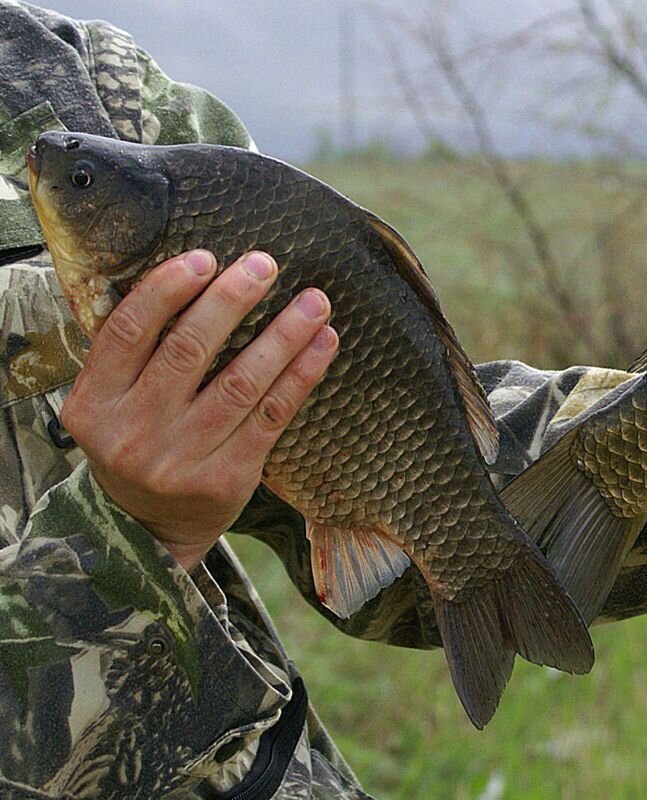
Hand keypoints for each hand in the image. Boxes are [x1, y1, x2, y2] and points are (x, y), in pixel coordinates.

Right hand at [60, 250, 337, 569]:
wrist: (148, 530)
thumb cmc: (137, 443)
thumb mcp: (112, 404)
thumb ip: (134, 355)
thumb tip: (194, 277)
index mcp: (96, 404)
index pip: (128, 331)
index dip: (166, 289)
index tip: (204, 258)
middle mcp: (135, 432)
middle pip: (188, 351)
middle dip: (232, 301)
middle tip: (265, 264)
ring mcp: (183, 458)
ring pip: (241, 382)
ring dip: (284, 335)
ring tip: (314, 301)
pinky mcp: (230, 477)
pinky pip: (273, 415)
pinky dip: (302, 374)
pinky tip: (323, 343)